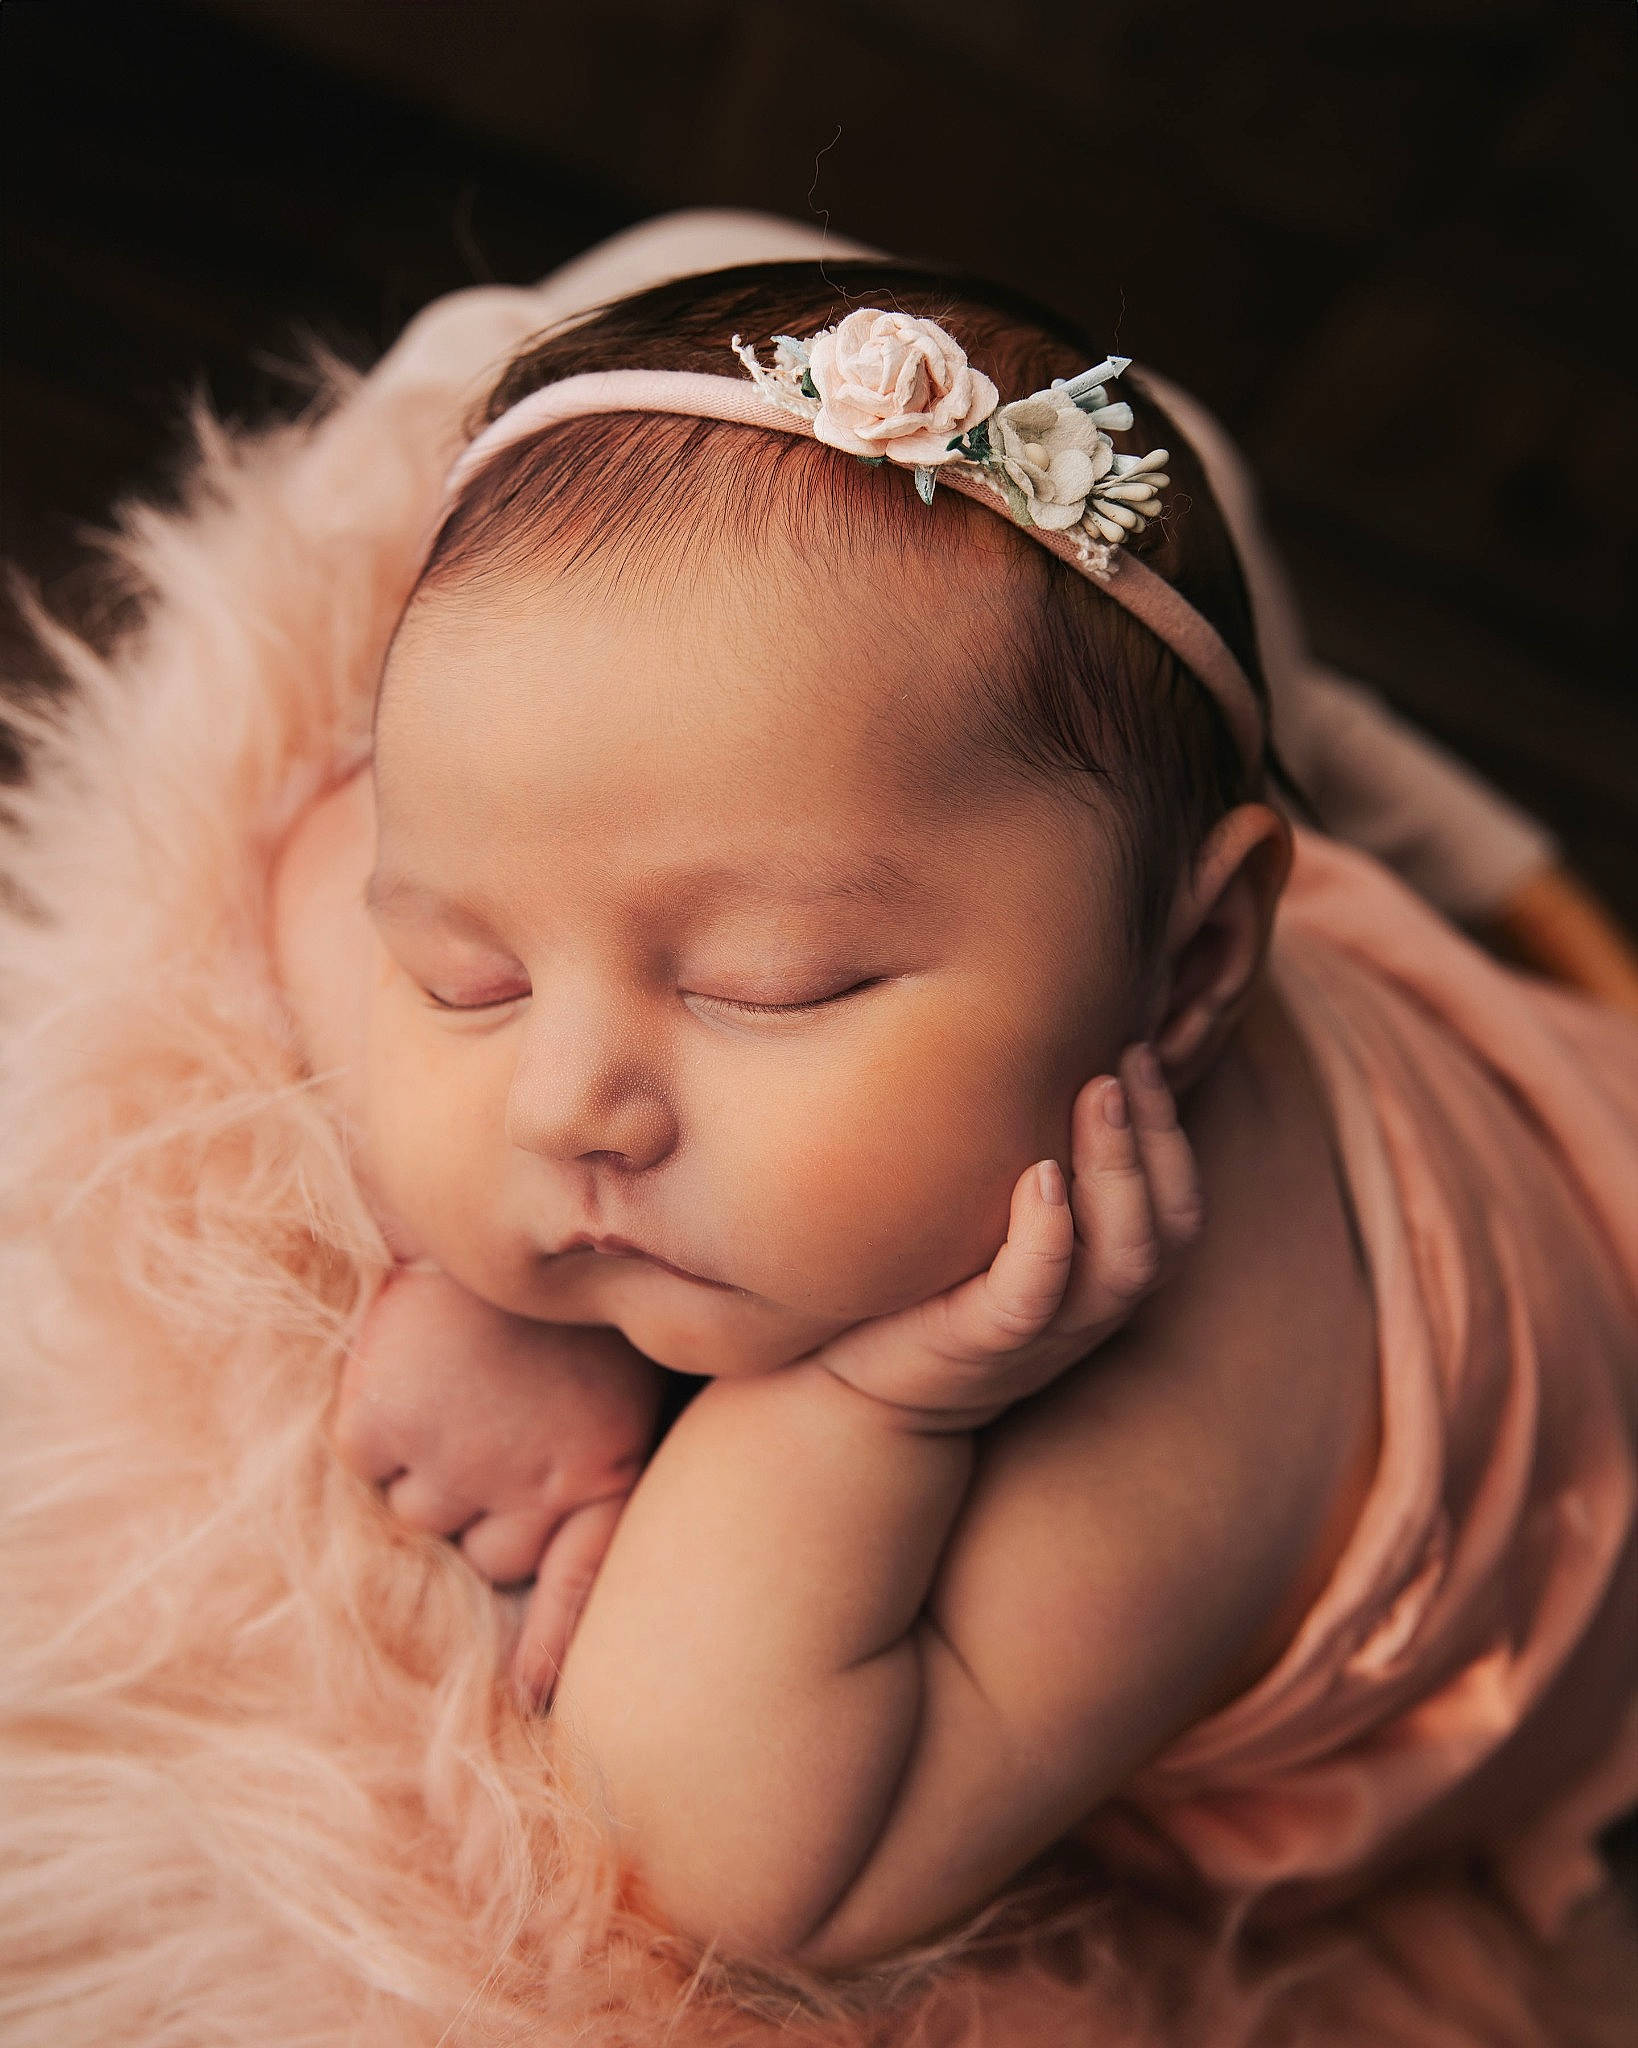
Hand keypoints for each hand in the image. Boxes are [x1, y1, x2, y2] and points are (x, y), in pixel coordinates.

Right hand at [332, 1267, 663, 1699]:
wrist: (503, 1188)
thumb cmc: (564, 1289)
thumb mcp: (620, 1372)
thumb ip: (606, 1458)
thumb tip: (579, 1581)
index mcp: (603, 1467)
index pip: (580, 1586)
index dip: (558, 1646)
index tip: (536, 1699)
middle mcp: (529, 1483)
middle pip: (489, 1555)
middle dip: (489, 1504)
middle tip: (501, 1417)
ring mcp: (451, 1459)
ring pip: (421, 1514)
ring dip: (431, 1460)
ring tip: (461, 1382)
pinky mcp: (380, 1425)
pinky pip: (365, 1460)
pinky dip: (377, 1419)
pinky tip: (413, 1362)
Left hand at [812, 1044, 1201, 1428]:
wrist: (847, 1388)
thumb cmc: (925, 1281)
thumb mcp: (986, 1217)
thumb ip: (1022, 1155)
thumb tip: (1028, 1042)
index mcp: (1101, 1270)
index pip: (1178, 1199)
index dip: (1171, 1127)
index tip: (1138, 1046)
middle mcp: (1090, 1304)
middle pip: (1172, 1223)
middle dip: (1159, 1134)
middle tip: (1128, 1055)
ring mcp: (1044, 1330)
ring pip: (1126, 1261)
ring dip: (1120, 1170)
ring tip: (1097, 1092)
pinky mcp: (982, 1345)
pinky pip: (1034, 1297)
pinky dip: (1048, 1238)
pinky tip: (1040, 1179)